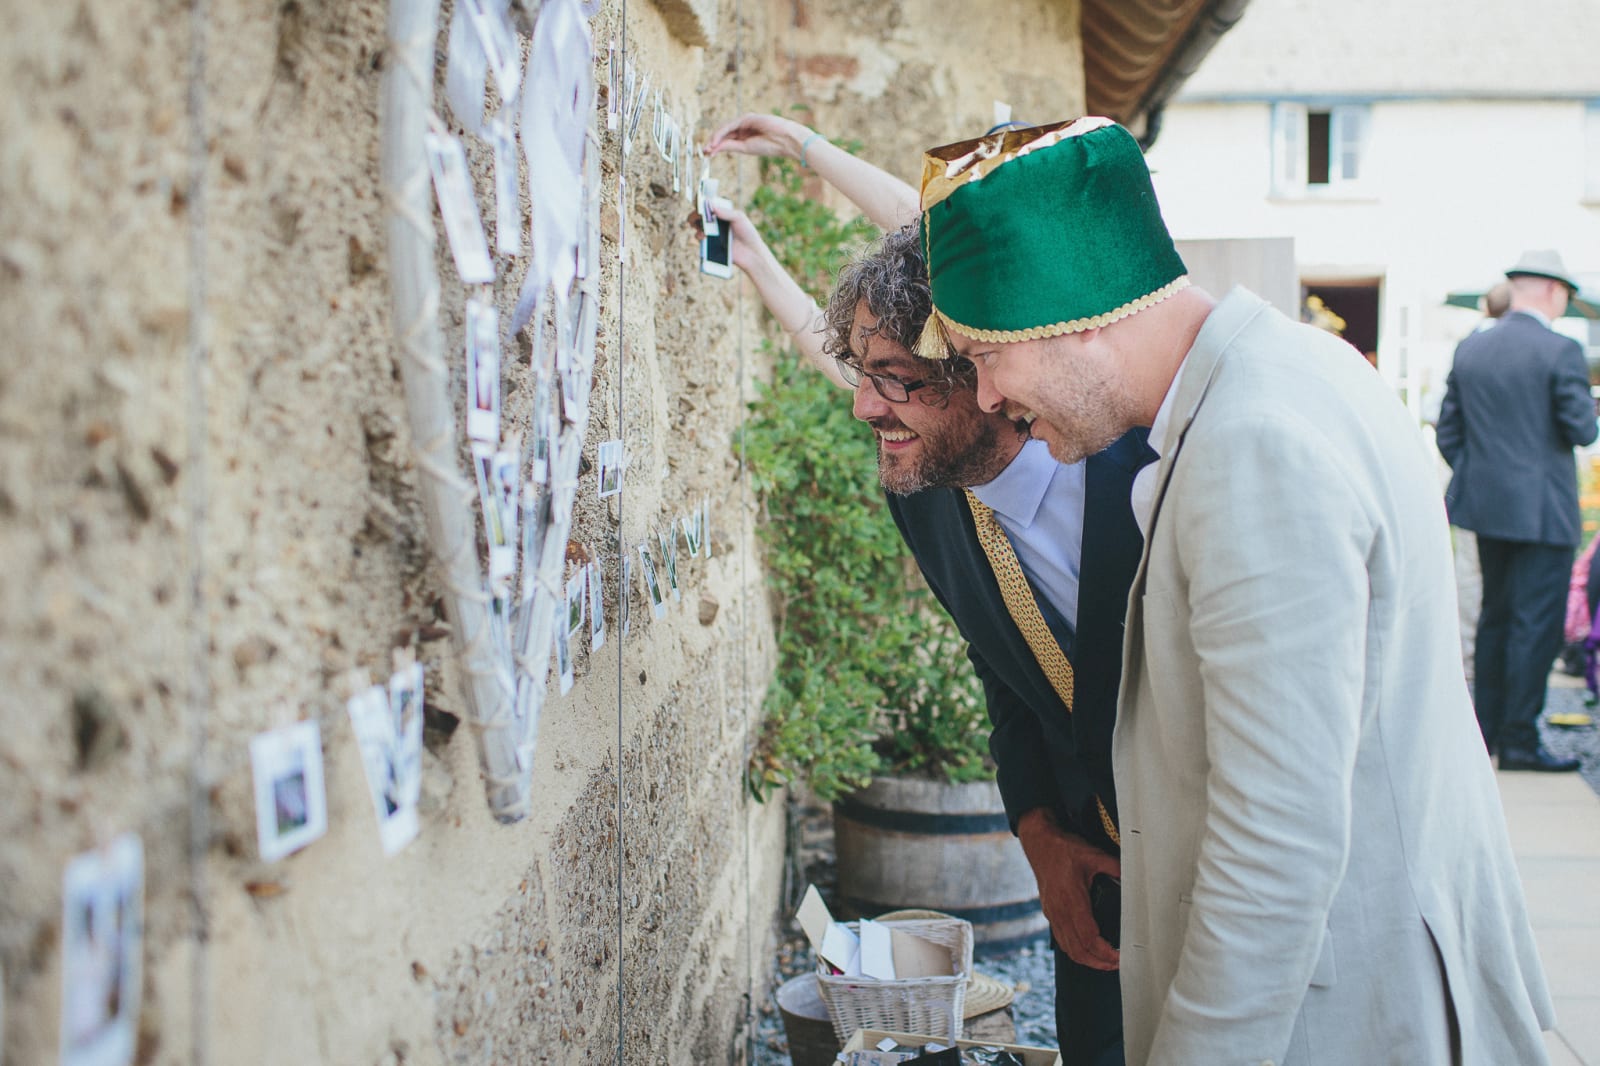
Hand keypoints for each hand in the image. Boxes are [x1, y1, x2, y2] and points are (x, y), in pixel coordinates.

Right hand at [686, 196, 763, 275]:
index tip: (697, 203)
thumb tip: (712, 206)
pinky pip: (700, 239)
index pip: (708, 205)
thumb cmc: (748, 233)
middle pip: (700, 215)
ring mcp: (712, 233)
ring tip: (698, 227)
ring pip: (697, 226)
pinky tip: (703, 236)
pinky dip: (699, 236)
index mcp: (722, 213)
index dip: (701, 203)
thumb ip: (726, 212)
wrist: (751, 253)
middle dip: (695, 214)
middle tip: (695, 217)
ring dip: (695, 224)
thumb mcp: (739, 218)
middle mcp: (716, 222)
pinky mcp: (711, 244)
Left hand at [703, 113, 813, 161]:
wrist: (785, 140)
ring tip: (708, 148)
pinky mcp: (747, 118)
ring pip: (725, 129)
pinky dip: (721, 134)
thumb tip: (715, 148)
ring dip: (715, 139)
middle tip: (704, 152)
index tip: (707, 154)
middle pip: (724, 133)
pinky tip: (715, 142)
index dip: (716, 146)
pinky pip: (731, 126)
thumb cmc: (771, 146)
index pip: (727, 140)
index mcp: (745, 136)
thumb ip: (731, 146)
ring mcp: (745, 122)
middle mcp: (744, 128)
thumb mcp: (746, 148)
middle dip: (713, 142)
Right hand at [1017, 808, 1121, 970]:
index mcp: (1071, 899)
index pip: (1088, 937)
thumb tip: (1134, 876)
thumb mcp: (1093, 855)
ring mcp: (1053, 913)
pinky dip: (1074, 951)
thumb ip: (1114, 867)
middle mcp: (1059, 910)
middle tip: (1116, 964)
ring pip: (1068, 948)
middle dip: (1098, 962)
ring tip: (1104, 962)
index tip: (1118, 957)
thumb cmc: (1063, 849)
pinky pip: (1061, 939)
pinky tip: (1086, 951)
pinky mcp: (1050, 912)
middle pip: (1078, 950)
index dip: (1104, 952)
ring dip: (1086, 960)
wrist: (1039, 843)